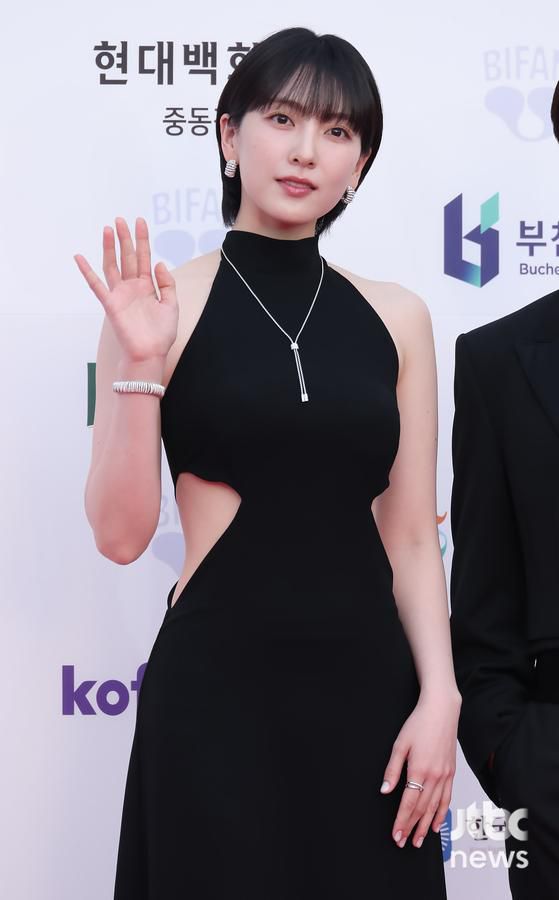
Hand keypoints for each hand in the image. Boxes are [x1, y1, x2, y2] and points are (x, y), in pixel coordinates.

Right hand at [73, 216, 178, 362]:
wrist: (151, 353)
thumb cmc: (161, 334)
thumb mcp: (172, 305)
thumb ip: (167, 283)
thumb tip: (159, 262)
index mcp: (147, 286)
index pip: (144, 258)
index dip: (142, 240)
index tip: (140, 222)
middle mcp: (132, 287)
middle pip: (127, 257)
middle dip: (125, 238)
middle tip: (121, 219)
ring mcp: (120, 294)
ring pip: (113, 265)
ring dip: (109, 248)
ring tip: (108, 229)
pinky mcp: (110, 304)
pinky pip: (96, 285)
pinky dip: (87, 271)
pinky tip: (79, 257)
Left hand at [380, 690, 459, 847]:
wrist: (442, 711)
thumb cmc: (419, 724)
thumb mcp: (400, 744)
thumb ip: (392, 769)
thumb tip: (385, 790)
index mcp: (419, 769)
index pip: (409, 803)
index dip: (401, 821)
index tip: (396, 835)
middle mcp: (435, 776)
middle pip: (422, 809)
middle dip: (411, 827)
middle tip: (404, 842)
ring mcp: (445, 775)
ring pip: (435, 807)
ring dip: (426, 826)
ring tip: (419, 840)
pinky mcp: (451, 772)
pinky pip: (447, 798)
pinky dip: (442, 813)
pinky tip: (437, 823)